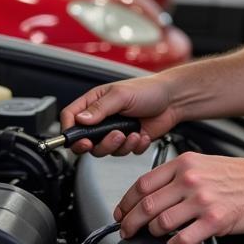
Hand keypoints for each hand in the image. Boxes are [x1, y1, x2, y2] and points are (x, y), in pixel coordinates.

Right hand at [60, 76, 178, 156]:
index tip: (79, 139)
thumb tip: (80, 119)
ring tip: (132, 133)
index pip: (70, 118)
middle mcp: (102, 119)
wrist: (173, 100)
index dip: (69, 131)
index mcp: (94, 103)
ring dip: (120, 145)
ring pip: (105, 151)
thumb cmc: (148, 90)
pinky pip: (124, 153)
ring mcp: (114, 131)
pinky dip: (135, 146)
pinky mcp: (128, 141)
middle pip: (85, 141)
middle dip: (101, 143)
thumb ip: (100, 109)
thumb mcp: (121, 95)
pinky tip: (142, 134)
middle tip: (114, 136)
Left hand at [113, 151, 243, 243]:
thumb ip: (180, 175)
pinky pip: (183, 239)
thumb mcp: (206, 164)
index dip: (126, 202)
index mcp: (186, 164)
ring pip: (161, 223)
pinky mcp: (215, 220)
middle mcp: (191, 180)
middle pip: (146, 205)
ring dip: (153, 235)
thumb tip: (156, 193)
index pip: (143, 183)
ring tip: (156, 237)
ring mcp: (203, 200)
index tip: (121, 212)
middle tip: (126, 232)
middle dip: (130, 223)